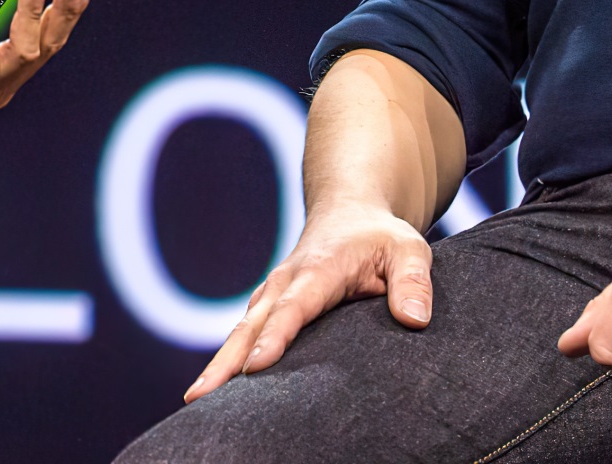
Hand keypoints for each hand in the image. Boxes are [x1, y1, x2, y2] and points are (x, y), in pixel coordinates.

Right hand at [185, 204, 433, 401]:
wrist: (349, 211)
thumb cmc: (380, 236)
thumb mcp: (409, 249)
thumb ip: (414, 281)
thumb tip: (414, 320)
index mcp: (318, 270)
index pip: (293, 307)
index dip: (274, 337)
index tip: (254, 366)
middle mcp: (285, 282)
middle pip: (251, 325)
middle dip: (225, 360)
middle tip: (200, 396)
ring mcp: (272, 294)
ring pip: (240, 331)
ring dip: (218, 363)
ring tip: (197, 400)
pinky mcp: (268, 305)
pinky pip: (244, 333)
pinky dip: (227, 358)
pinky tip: (216, 389)